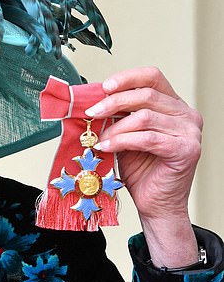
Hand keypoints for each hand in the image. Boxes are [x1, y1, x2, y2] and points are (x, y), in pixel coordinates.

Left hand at [85, 66, 201, 265]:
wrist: (156, 203)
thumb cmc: (142, 171)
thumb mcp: (126, 135)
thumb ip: (118, 116)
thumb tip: (92, 100)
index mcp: (174, 105)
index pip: (153, 77)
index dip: (127, 78)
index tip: (104, 86)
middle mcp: (187, 115)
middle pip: (146, 95)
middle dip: (113, 102)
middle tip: (92, 112)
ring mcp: (189, 132)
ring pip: (144, 117)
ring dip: (115, 128)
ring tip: (99, 139)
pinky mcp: (185, 149)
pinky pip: (147, 138)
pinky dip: (122, 141)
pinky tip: (106, 147)